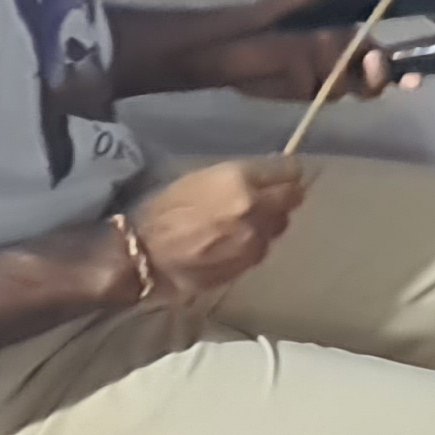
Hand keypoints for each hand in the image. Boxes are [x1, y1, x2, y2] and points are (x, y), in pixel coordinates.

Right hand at [129, 160, 309, 292]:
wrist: (142, 256)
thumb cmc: (162, 211)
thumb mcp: (200, 179)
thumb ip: (241, 177)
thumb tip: (269, 178)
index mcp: (239, 179)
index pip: (289, 170)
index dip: (287, 173)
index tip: (282, 175)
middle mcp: (254, 207)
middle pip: (292, 198)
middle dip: (283, 197)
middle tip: (267, 199)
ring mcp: (254, 239)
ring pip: (279, 226)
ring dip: (268, 223)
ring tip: (243, 224)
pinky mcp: (248, 263)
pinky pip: (263, 249)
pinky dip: (254, 244)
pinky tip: (233, 244)